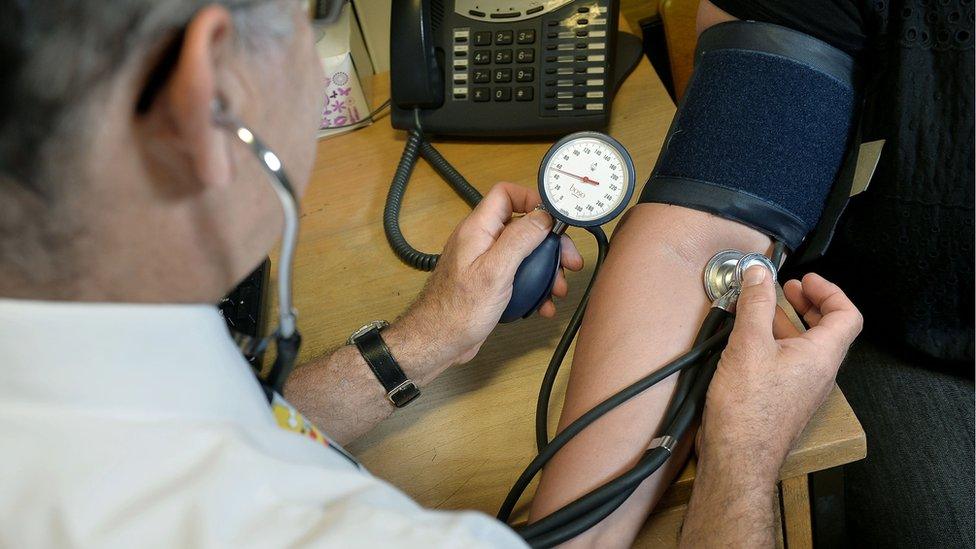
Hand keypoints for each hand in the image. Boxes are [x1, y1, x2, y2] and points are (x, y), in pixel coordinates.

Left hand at [391, 183, 583, 377]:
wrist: (438, 342)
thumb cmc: (458, 310)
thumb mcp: (495, 271)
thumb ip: (519, 239)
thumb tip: (543, 216)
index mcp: (478, 229)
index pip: (506, 194)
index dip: (533, 199)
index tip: (556, 218)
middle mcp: (481, 241)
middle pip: (522, 227)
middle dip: (549, 243)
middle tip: (569, 261)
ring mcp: (485, 263)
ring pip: (524, 255)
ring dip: (546, 270)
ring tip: (558, 289)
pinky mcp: (489, 283)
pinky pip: (518, 277)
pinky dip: (534, 288)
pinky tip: (543, 304)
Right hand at [697, 267, 862, 481]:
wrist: (738, 458)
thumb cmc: (748, 408)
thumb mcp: (749, 345)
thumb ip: (756, 304)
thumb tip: (758, 273)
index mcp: (821, 356)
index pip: (846, 315)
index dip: (829, 291)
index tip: (804, 280)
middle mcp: (819, 373)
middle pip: (828, 330)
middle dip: (808, 304)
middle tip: (786, 289)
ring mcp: (803, 389)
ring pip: (805, 346)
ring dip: (787, 323)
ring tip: (760, 311)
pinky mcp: (784, 400)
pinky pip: (789, 363)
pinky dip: (775, 343)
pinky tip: (748, 342)